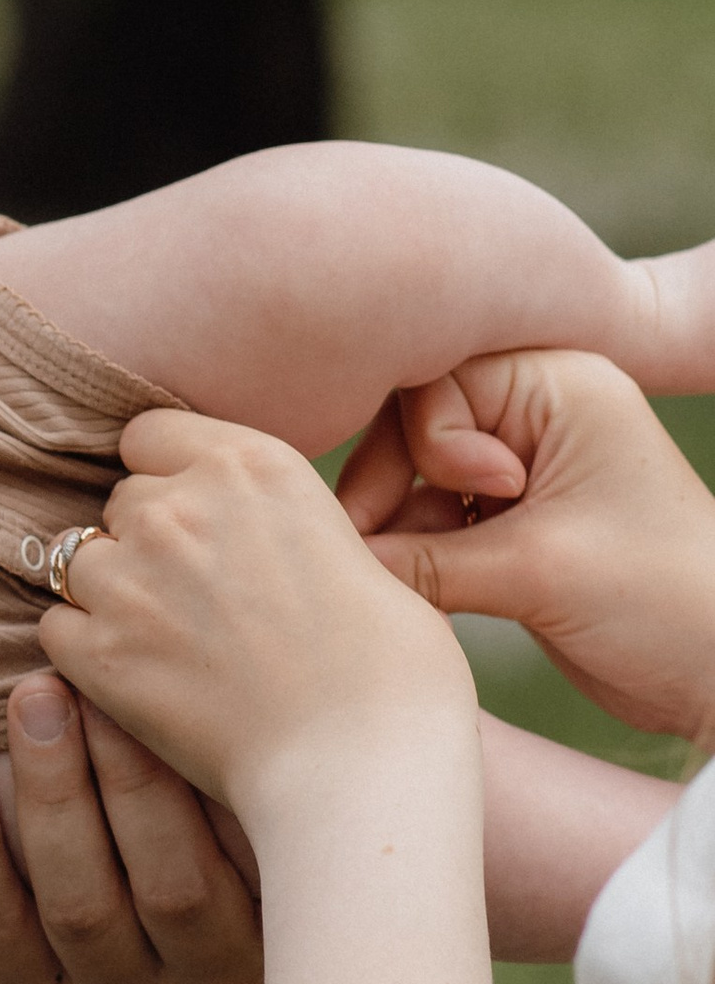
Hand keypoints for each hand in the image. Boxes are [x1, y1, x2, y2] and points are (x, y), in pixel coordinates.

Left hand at [0, 674, 265, 983]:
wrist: (84, 824)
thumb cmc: (180, 772)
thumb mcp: (220, 764)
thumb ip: (230, 748)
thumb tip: (236, 680)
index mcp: (293, 929)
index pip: (262, 860)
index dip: (212, 768)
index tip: (177, 680)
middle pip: (173, 891)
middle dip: (124, 774)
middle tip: (87, 684)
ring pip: (84, 909)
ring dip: (50, 795)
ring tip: (29, 701)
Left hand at [38, 413, 475, 829]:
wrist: (364, 762)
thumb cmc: (393, 673)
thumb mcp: (358, 554)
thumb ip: (286, 524)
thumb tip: (266, 538)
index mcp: (252, 465)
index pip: (151, 434)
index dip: (168, 476)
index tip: (197, 519)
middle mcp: (180, 507)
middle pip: (122, 500)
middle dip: (148, 540)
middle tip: (197, 600)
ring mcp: (132, 577)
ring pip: (78, 560)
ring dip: (111, 592)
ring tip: (167, 643)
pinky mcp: (100, 651)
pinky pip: (56, 627)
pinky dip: (84, 649)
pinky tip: (137, 680)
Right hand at [341, 349, 714, 745]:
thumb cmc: (660, 602)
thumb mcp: (532, 570)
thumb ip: (419, 559)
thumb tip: (324, 558)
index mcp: (561, 386)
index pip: (435, 381)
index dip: (418, 443)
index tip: (453, 502)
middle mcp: (540, 415)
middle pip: (415, 426)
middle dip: (389, 487)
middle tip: (366, 548)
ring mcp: (526, 471)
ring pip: (416, 479)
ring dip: (400, 528)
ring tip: (389, 579)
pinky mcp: (514, 526)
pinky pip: (435, 521)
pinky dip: (416, 556)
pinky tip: (407, 592)